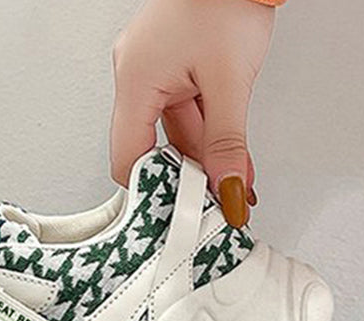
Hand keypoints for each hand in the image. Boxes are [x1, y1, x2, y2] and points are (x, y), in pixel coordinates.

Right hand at [110, 0, 273, 226]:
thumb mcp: (230, 82)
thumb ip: (228, 143)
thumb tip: (227, 187)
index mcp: (136, 78)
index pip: (128, 157)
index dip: (153, 190)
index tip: (182, 211)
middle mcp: (138, 74)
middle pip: (155, 148)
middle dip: (190, 176)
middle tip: (217, 200)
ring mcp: (156, 70)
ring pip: (177, 133)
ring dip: (206, 158)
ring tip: (235, 180)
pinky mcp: (175, 66)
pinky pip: (188, 113)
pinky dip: (210, 136)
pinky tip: (232, 155)